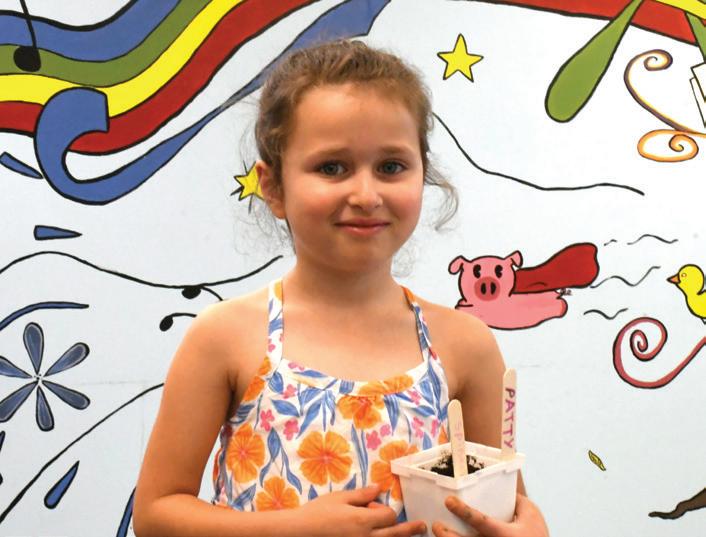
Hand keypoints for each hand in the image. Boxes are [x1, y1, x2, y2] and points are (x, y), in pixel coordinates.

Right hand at [298, 484, 426, 536]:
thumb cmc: (318, 512)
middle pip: (394, 534)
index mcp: (363, 520)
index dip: (386, 511)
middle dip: (409, 529)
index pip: (389, 516)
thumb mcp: (339, 498)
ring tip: (411, 534)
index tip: (375, 509)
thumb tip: (380, 488)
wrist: (299, 533)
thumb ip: (362, 495)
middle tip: (422, 526)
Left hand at [431, 494, 548, 536]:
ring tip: (437, 535)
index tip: (448, 501)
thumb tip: (503, 488)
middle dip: (446, 536)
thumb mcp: (532, 514)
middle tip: (436, 525)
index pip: (479, 521)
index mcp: (503, 534)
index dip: (462, 510)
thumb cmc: (537, 535)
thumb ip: (517, 500)